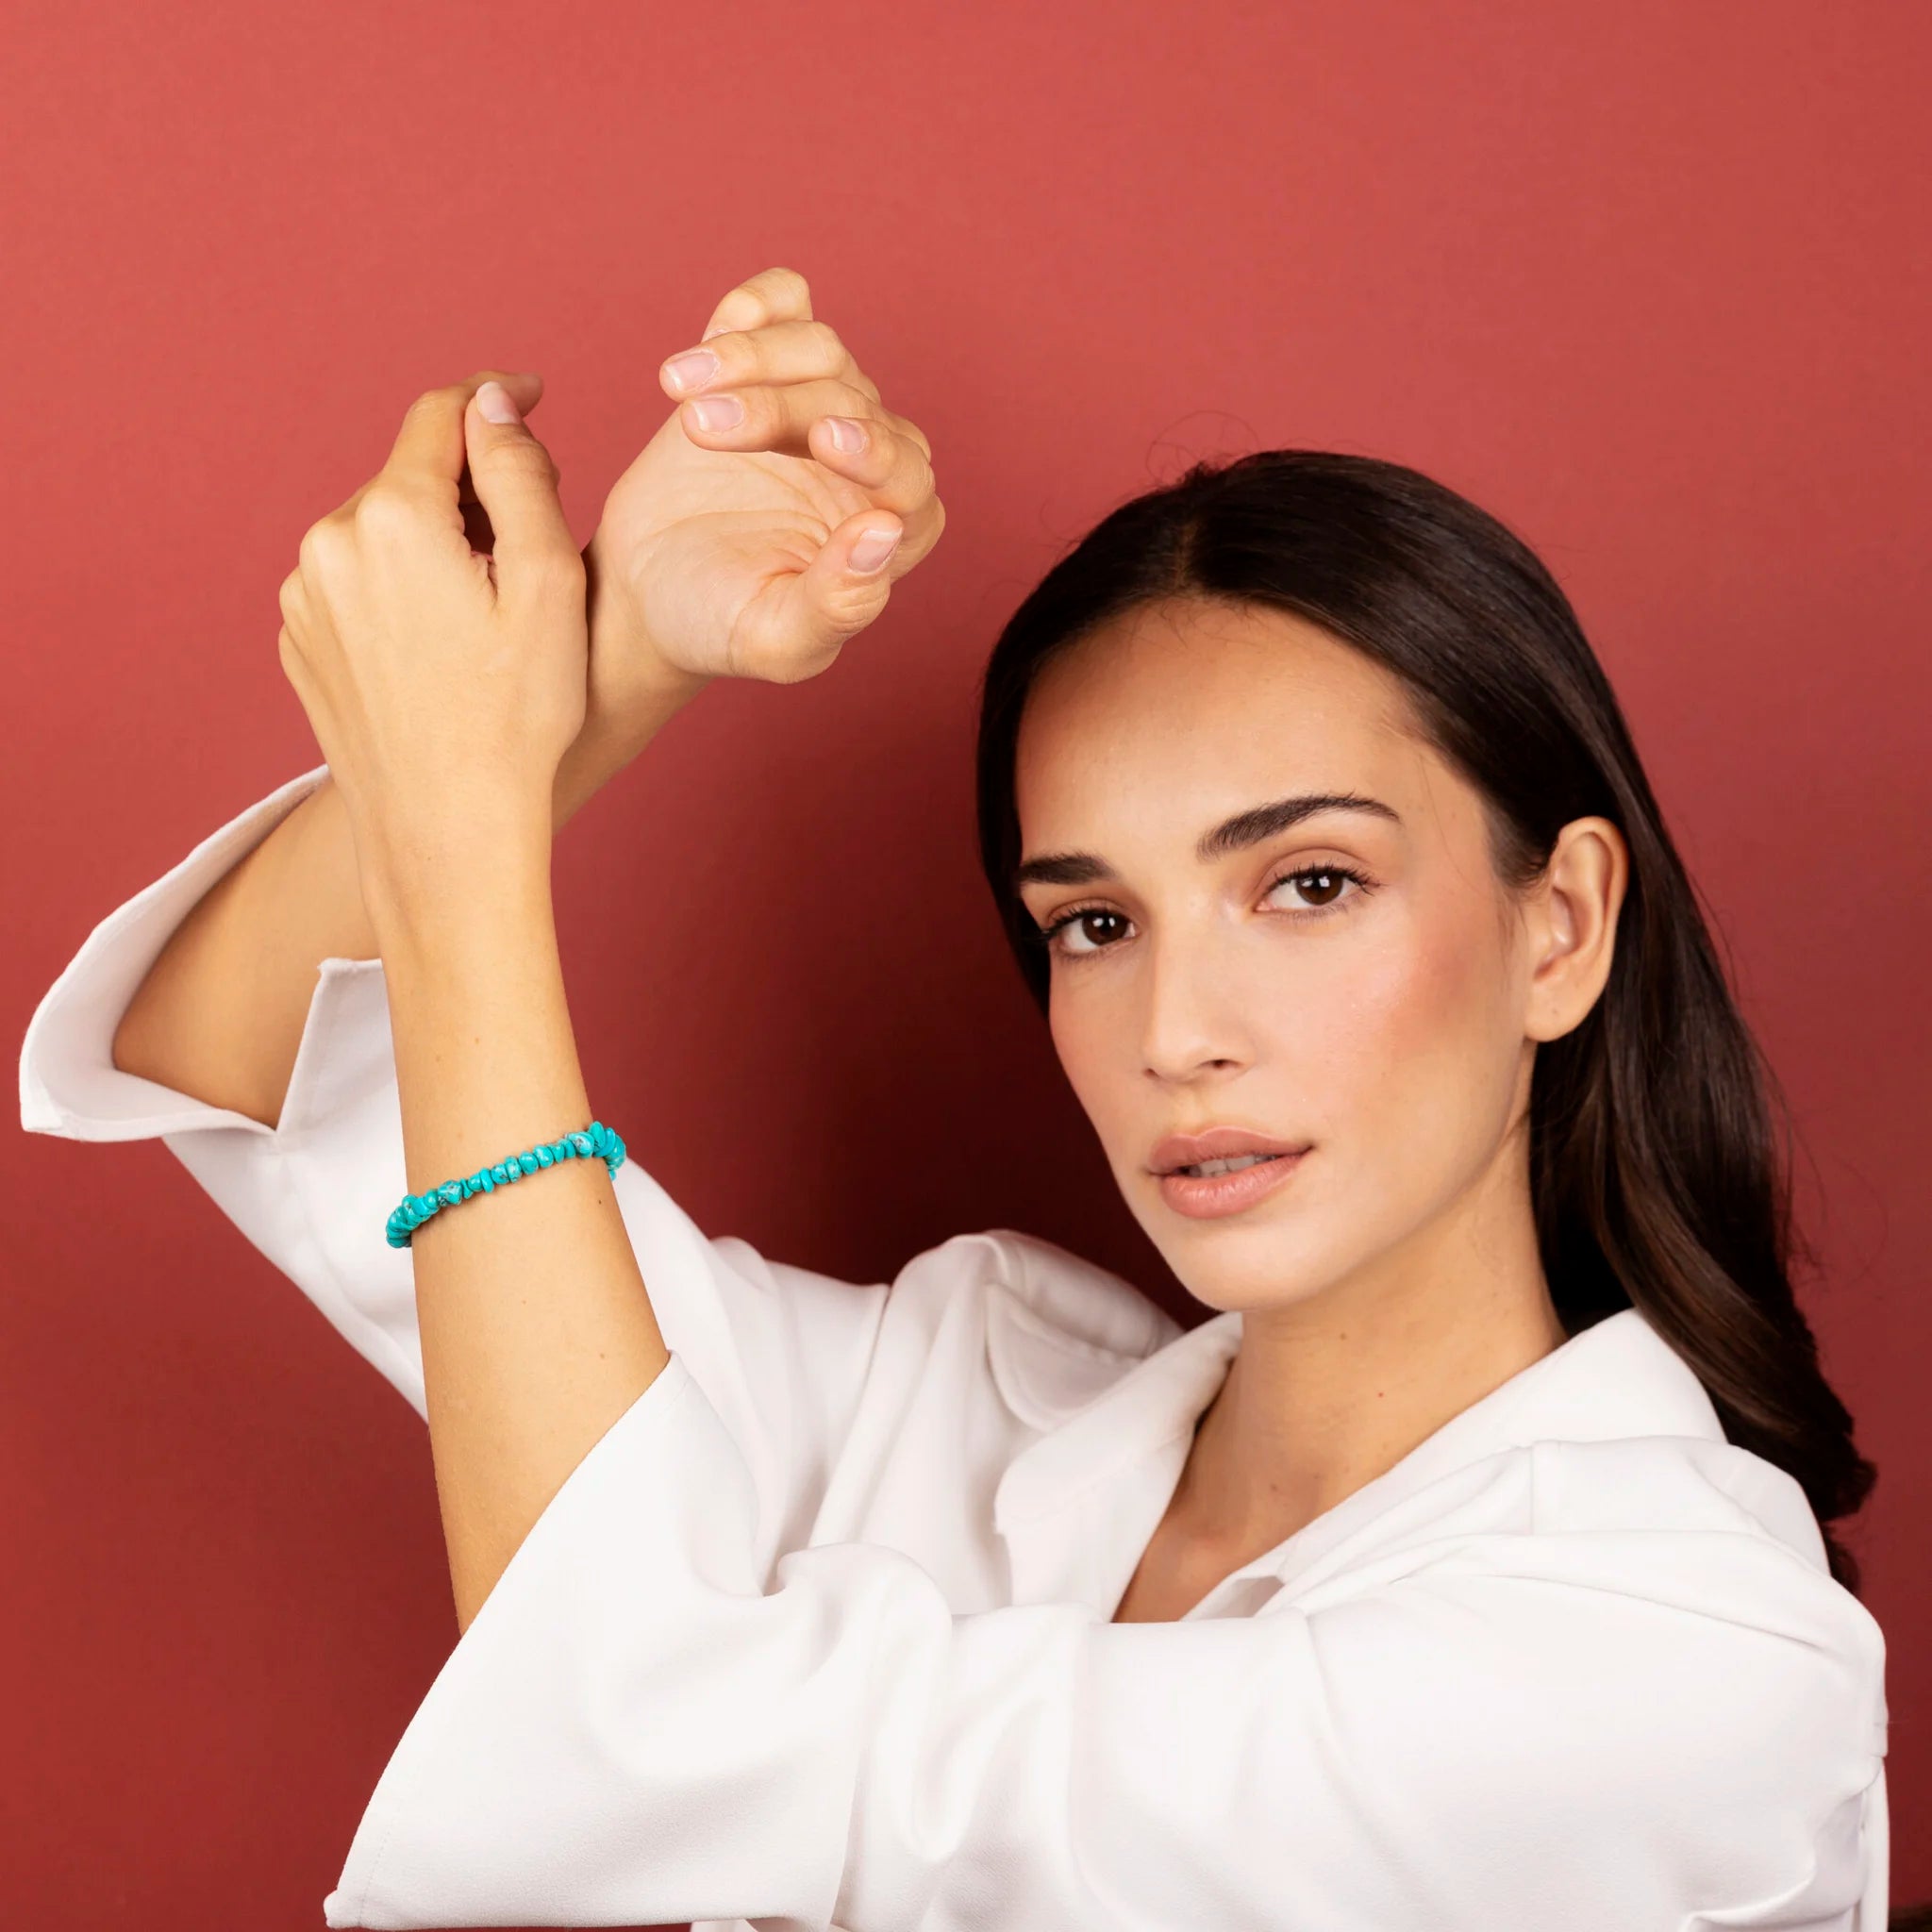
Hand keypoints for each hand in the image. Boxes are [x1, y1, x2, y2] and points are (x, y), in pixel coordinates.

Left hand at [276, 373, 587, 929]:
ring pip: (383, 532)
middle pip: (412, 477)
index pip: (441, 414)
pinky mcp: (299, 641)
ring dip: (435, 545)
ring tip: (489, 618)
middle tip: (533, 554)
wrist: (446, 830)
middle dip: (471, 493)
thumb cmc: (515, 718)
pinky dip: (402, 592)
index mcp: (393, 516)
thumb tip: (493, 402)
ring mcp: (303, 596)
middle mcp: (329, 542)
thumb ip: (519, 472)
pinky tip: (444, 651)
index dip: (494, 399)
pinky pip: (357, 585)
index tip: (535, 399)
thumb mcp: (548, 583)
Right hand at [585, 264, 944, 710]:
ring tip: (679, 390)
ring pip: (816, 348)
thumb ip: (837, 605)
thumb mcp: (773, 639)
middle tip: (697, 429)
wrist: (645, 588)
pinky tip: (719, 327)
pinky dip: (759, 303)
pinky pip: (785, 304)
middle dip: (773, 409)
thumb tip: (883, 536)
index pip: (908, 475)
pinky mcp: (771, 366)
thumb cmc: (716, 624)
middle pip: (849, 402)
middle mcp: (870, 459)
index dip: (873, 451)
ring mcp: (823, 402)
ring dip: (748, 357)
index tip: (824, 439)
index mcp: (892, 530)